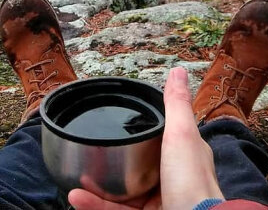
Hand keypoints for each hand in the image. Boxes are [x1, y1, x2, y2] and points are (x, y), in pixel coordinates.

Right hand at [68, 67, 223, 209]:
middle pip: (136, 167)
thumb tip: (178, 71)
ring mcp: (157, 202)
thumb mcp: (182, 135)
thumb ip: (176, 104)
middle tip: (90, 152)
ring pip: (119, 192)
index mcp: (183, 157)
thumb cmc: (192, 182)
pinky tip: (76, 198)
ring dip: (94, 187)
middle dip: (111, 161)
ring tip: (75, 178)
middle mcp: (172, 180)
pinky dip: (94, 204)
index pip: (161, 138)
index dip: (142, 129)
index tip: (119, 122)